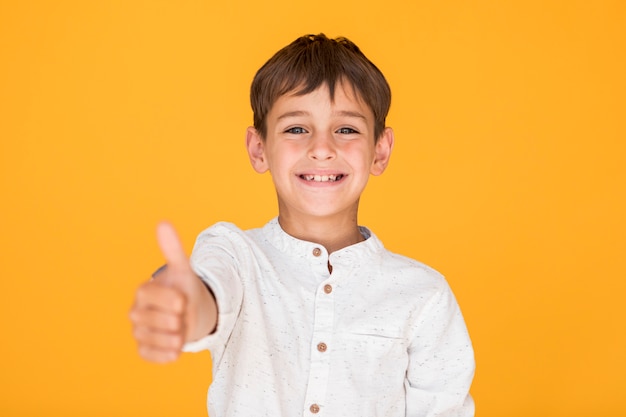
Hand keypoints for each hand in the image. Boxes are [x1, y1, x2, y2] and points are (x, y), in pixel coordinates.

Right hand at [129, 222, 214, 362]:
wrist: (191, 312)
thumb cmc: (184, 289)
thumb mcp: (183, 269)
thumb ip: (172, 249)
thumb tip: (163, 222)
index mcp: (143, 291)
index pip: (148, 296)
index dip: (167, 299)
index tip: (183, 301)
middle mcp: (136, 312)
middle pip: (149, 320)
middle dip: (173, 320)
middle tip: (185, 317)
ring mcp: (140, 332)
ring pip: (150, 339)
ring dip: (172, 338)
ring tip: (184, 331)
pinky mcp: (145, 349)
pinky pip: (150, 355)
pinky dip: (163, 355)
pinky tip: (177, 351)